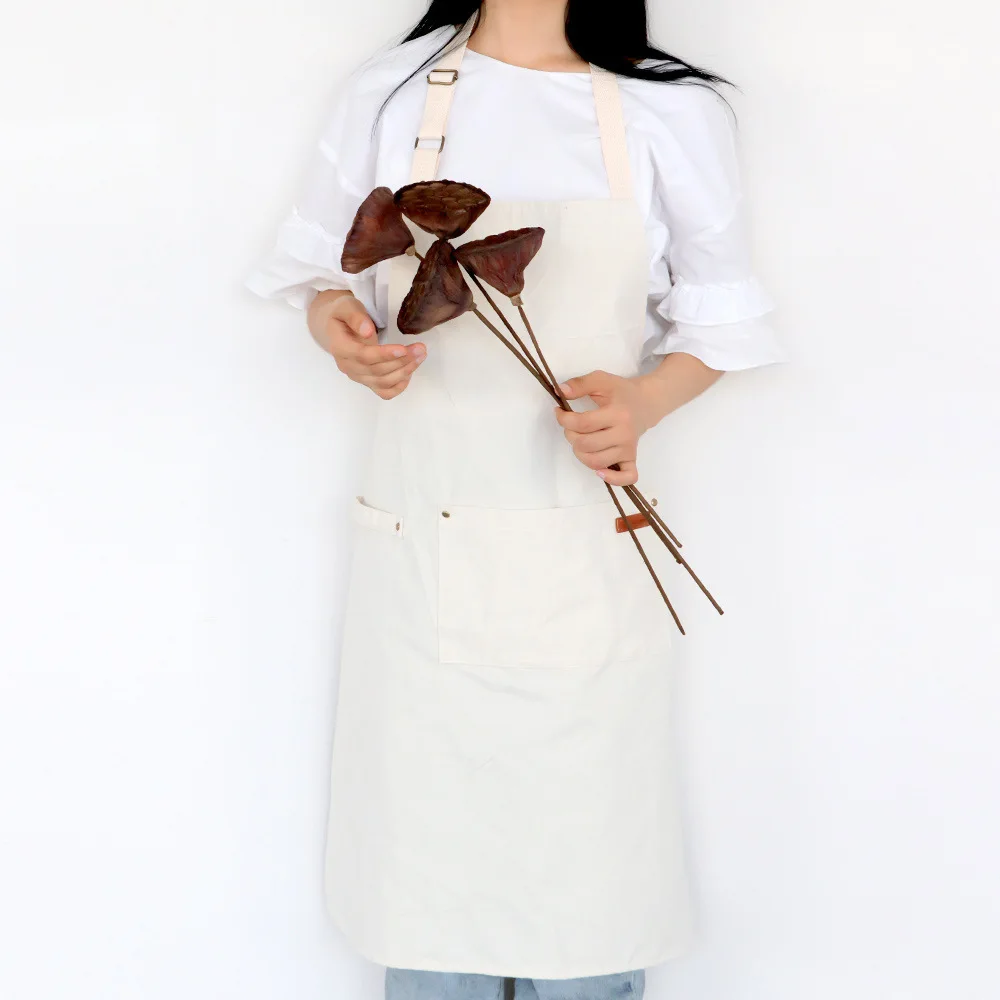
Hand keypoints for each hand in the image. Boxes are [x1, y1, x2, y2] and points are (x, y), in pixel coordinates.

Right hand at [310, 291, 425, 399]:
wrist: (336, 328)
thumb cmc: (343, 315)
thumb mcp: (346, 306)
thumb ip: (355, 317)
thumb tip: (367, 331)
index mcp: (340, 347)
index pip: (363, 356)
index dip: (384, 354)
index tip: (403, 349)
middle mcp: (347, 366)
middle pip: (376, 371)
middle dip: (401, 361)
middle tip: (420, 348)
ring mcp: (358, 377)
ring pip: (383, 382)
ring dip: (405, 371)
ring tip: (420, 356)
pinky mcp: (367, 381)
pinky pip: (384, 392)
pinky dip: (399, 386)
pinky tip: (409, 373)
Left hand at [554, 370, 656, 486]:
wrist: (647, 402)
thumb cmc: (621, 392)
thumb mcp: (601, 380)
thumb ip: (580, 383)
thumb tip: (561, 391)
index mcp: (617, 414)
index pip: (582, 423)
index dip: (564, 419)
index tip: (559, 412)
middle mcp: (624, 434)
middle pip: (586, 444)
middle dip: (570, 435)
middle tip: (570, 427)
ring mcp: (629, 449)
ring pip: (596, 462)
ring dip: (580, 453)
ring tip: (580, 440)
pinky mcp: (632, 459)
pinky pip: (626, 477)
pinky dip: (611, 479)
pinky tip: (599, 471)